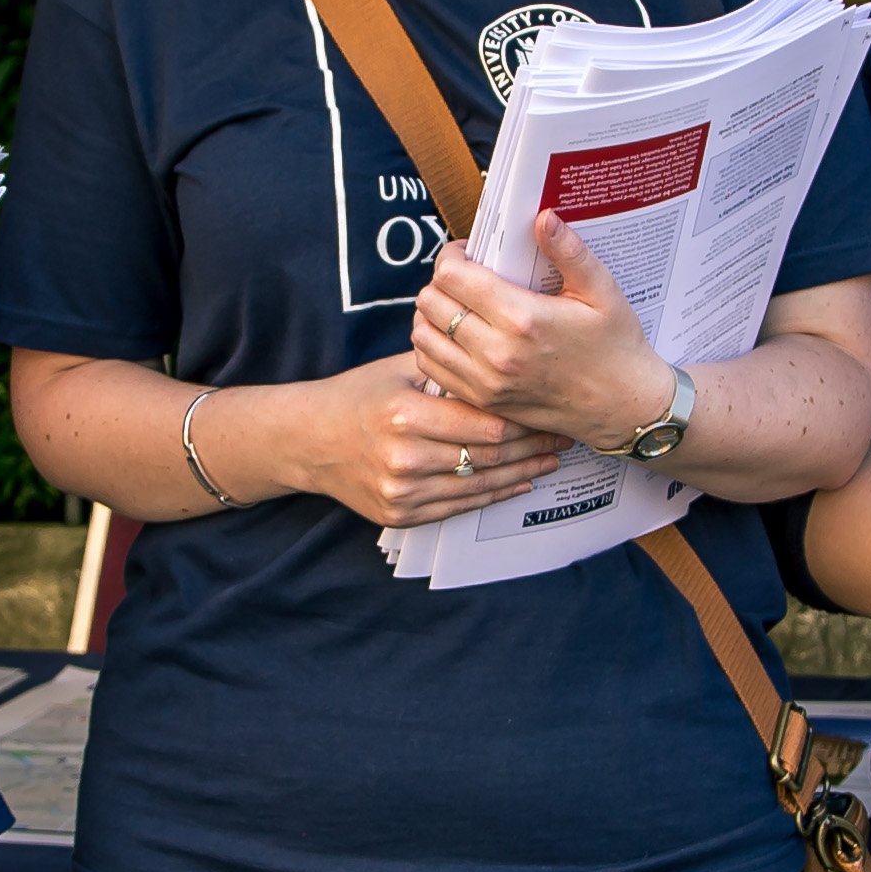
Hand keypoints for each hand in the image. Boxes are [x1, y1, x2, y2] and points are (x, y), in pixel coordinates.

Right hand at [238, 352, 565, 529]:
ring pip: (480, 486)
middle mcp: (404, 458)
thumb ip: (449, 369)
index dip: (525, 421)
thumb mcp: (399, 368)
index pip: (485, 423)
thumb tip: (505, 358)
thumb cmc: (359, 395)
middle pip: (488, 457)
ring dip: (522, 473)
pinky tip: (520, 481)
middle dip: (532, 446)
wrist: (308, 440)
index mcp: (405, 415)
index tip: (551, 411)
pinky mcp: (401, 514)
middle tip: (562, 434)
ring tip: (552, 459)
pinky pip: (459, 506)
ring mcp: (401, 492)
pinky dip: (494, 494)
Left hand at [411, 213, 677, 454]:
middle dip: (442, 281)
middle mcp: (497, 353)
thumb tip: (544, 216)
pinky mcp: (483, 401)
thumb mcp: (602, 292)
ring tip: (459, 304)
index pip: (452, 276)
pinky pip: (431, 367)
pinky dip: (434, 346)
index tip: (469, 253)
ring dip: (433, 314)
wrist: (623, 407)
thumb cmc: (615, 346)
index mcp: (523, 318)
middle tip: (465, 276)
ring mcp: (486, 382)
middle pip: (430, 302)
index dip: (451, 256)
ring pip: (423, 335)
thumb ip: (569, 251)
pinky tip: (457, 335)